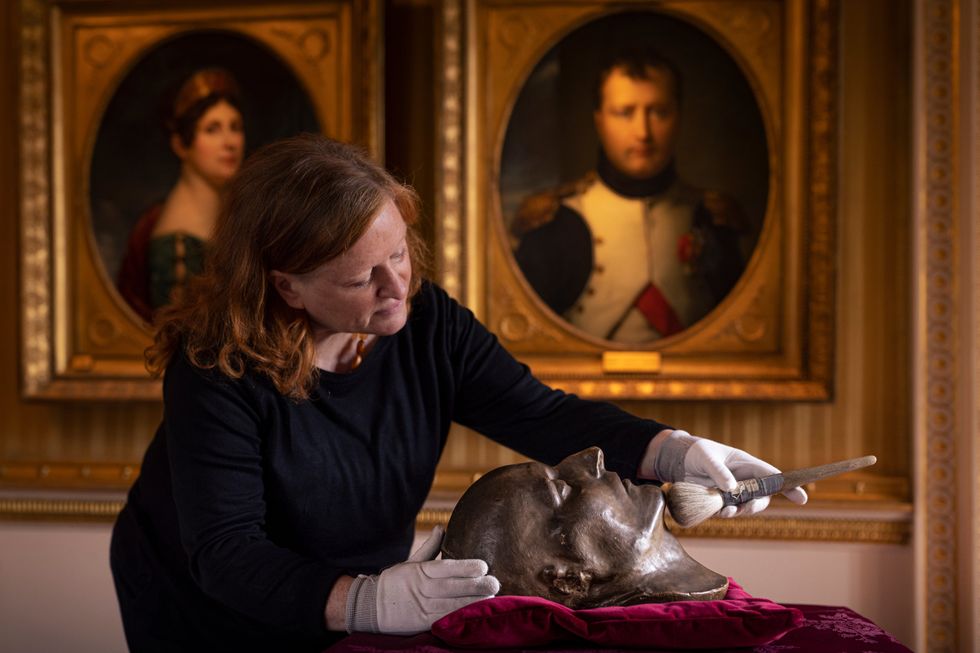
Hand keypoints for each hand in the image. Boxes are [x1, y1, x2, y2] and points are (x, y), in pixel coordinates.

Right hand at [345, 525, 499, 634]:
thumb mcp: (410, 562)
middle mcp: (422, 589)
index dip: (465, 567)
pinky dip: (458, 618)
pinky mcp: (421, 623)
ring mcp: (422, 607)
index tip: (483, 565)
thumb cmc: (394, 582)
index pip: (445, 567)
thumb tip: (441, 527)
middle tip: (495, 583)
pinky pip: (443, 620)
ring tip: (491, 598)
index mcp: (419, 571)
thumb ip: (429, 547)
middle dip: (475, 585)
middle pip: (452, 587)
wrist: (370, 606)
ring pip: (450, 605)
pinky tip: (474, 616)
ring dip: (472, 602)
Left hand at [646, 430, 807, 517]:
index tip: (802, 497)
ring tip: (727, 508)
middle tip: (747, 506)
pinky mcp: (721, 502)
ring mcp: (733, 493)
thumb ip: (718, 471)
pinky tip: (719, 510)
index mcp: (746, 464)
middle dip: (758, 504)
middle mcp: (744, 480)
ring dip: (741, 511)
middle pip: (763, 497)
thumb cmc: (696, 453)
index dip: (789, 486)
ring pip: (747, 507)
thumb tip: (732, 488)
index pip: (772, 475)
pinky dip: (727, 513)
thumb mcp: (705, 457)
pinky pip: (730, 512)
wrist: (677, 462)